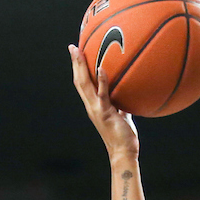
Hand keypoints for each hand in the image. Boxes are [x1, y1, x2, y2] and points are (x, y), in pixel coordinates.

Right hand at [69, 44, 138, 160]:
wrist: (123, 152)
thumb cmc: (123, 136)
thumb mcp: (122, 115)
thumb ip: (121, 103)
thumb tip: (127, 93)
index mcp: (94, 105)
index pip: (83, 84)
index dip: (78, 69)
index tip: (76, 54)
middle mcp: (91, 106)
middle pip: (79, 80)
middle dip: (75, 63)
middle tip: (72, 46)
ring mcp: (97, 109)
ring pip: (85, 85)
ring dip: (81, 67)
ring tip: (78, 51)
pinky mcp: (105, 113)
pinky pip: (102, 94)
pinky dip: (102, 80)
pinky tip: (101, 68)